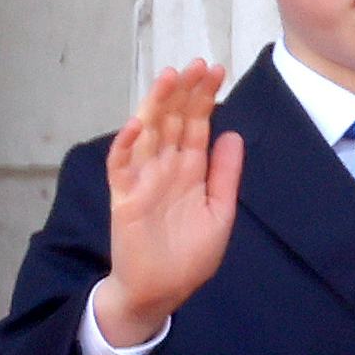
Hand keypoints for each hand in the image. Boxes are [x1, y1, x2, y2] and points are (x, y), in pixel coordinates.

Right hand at [93, 62, 243, 346]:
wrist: (163, 290)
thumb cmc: (190, 254)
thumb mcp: (220, 210)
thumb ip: (225, 174)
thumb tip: (233, 134)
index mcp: (189, 170)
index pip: (196, 125)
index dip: (204, 98)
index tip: (216, 70)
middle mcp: (165, 169)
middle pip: (173, 122)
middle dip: (185, 92)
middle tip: (198, 63)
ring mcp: (143, 181)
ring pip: (147, 134)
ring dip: (156, 106)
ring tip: (169, 77)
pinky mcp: (124, 199)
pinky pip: (121, 167)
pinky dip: (126, 145)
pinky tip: (137, 123)